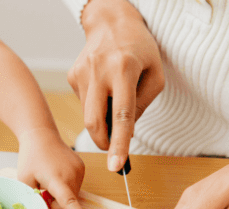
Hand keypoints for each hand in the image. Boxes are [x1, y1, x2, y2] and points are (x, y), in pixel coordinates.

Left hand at [17, 128, 91, 208]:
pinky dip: (66, 186)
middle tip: (42, 191)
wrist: (42, 136)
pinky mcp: (82, 168)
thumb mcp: (24, 180)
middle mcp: (71, 175)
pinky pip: (75, 186)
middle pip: (68, 204)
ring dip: (61, 194)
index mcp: (56, 179)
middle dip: (55, 204)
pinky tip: (57, 174)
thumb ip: (33, 197)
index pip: (68, 201)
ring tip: (50, 180)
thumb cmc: (30, 158)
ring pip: (72, 196)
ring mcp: (79, 171)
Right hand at [67, 0, 163, 171]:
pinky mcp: (73, 76)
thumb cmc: (139, 48)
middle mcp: (99, 70)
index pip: (122, 115)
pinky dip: (96, 105)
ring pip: (88, 115)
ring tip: (114, 99)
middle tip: (113, 149)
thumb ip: (142, 104)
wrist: (111, 22)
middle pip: (95, 121)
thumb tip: (125, 131)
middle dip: (104, 142)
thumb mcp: (155, 73)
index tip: (116, 167)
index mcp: (124, 68)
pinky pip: (84, 103)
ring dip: (102, 120)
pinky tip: (103, 88)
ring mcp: (82, 73)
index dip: (119, 144)